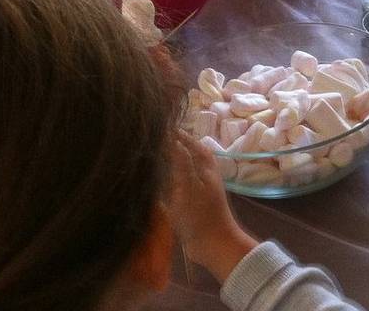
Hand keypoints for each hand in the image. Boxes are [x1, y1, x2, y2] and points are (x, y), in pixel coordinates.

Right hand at [169, 132, 257, 281]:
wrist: (214, 245)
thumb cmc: (200, 214)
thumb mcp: (187, 186)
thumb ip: (181, 162)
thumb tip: (173, 138)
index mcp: (205, 167)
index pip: (191, 143)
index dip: (177, 134)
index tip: (160, 124)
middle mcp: (204, 174)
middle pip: (189, 153)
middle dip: (175, 144)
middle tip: (154, 138)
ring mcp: (199, 189)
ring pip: (185, 168)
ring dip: (173, 160)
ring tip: (154, 154)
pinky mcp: (192, 203)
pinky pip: (181, 184)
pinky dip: (171, 178)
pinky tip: (159, 180)